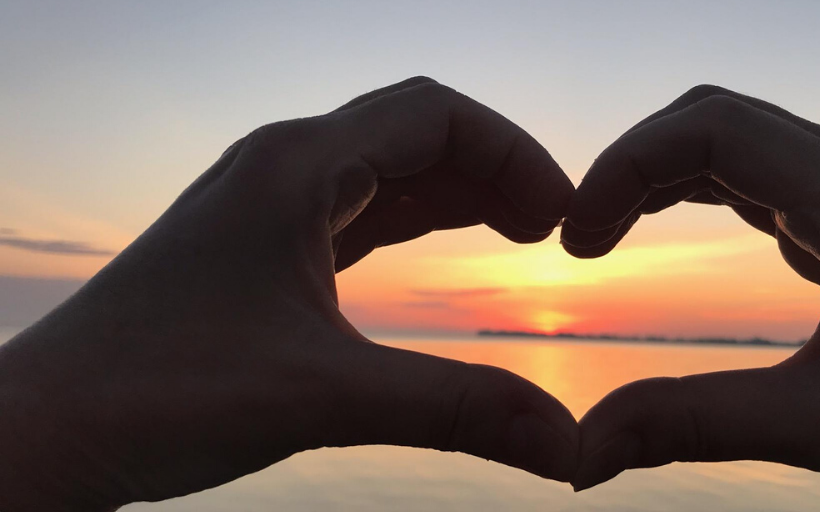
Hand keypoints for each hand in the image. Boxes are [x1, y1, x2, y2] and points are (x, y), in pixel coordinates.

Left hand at [0, 77, 577, 510]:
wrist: (46, 428)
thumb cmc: (158, 395)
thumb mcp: (325, 398)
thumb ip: (455, 410)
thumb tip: (566, 446)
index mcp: (297, 167)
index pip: (435, 114)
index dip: (515, 153)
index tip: (563, 216)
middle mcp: (280, 167)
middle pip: (415, 132)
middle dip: (495, 171)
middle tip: (551, 233)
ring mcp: (264, 203)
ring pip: (385, 170)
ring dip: (457, 195)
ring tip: (519, 235)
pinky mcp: (256, 244)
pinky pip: (354, 210)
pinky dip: (412, 223)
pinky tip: (440, 254)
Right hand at [562, 85, 819, 510]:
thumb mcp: (819, 428)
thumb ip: (691, 426)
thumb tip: (579, 452)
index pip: (715, 128)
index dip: (628, 166)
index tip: (576, 237)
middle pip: (717, 117)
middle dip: (634, 165)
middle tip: (579, 237)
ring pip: (735, 139)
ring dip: (660, 174)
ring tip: (603, 233)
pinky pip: (756, 174)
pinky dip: (694, 190)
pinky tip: (661, 227)